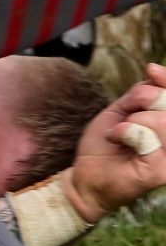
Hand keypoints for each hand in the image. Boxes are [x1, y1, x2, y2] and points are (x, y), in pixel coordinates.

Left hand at [68, 65, 165, 218]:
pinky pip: (147, 137)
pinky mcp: (162, 172)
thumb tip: (155, 70)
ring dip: (133, 119)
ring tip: (121, 131)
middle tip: (126, 113)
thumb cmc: (108, 143)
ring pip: (162, 120)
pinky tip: (117, 140)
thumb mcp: (125, 109)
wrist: (86, 175)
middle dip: (144, 99)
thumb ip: (145, 92)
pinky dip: (125, 131)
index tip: (151, 70)